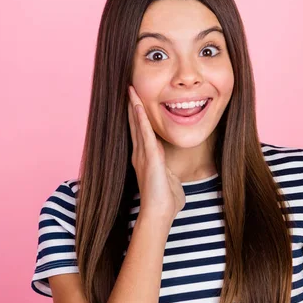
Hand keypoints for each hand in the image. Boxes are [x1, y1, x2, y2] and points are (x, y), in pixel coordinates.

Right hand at [127, 85, 184, 219]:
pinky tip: (137, 105)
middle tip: (129, 89)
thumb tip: (173, 179)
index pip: (141, 133)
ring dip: (134, 107)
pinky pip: (144, 133)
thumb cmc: (166, 202)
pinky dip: (140, 118)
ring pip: (137, 125)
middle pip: (135, 125)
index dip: (138, 118)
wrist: (159, 214)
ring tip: (130, 90)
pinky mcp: (150, 157)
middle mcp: (141, 155)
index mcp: (146, 159)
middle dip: (132, 107)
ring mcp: (143, 155)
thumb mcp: (169, 183)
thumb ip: (169, 176)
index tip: (136, 102)